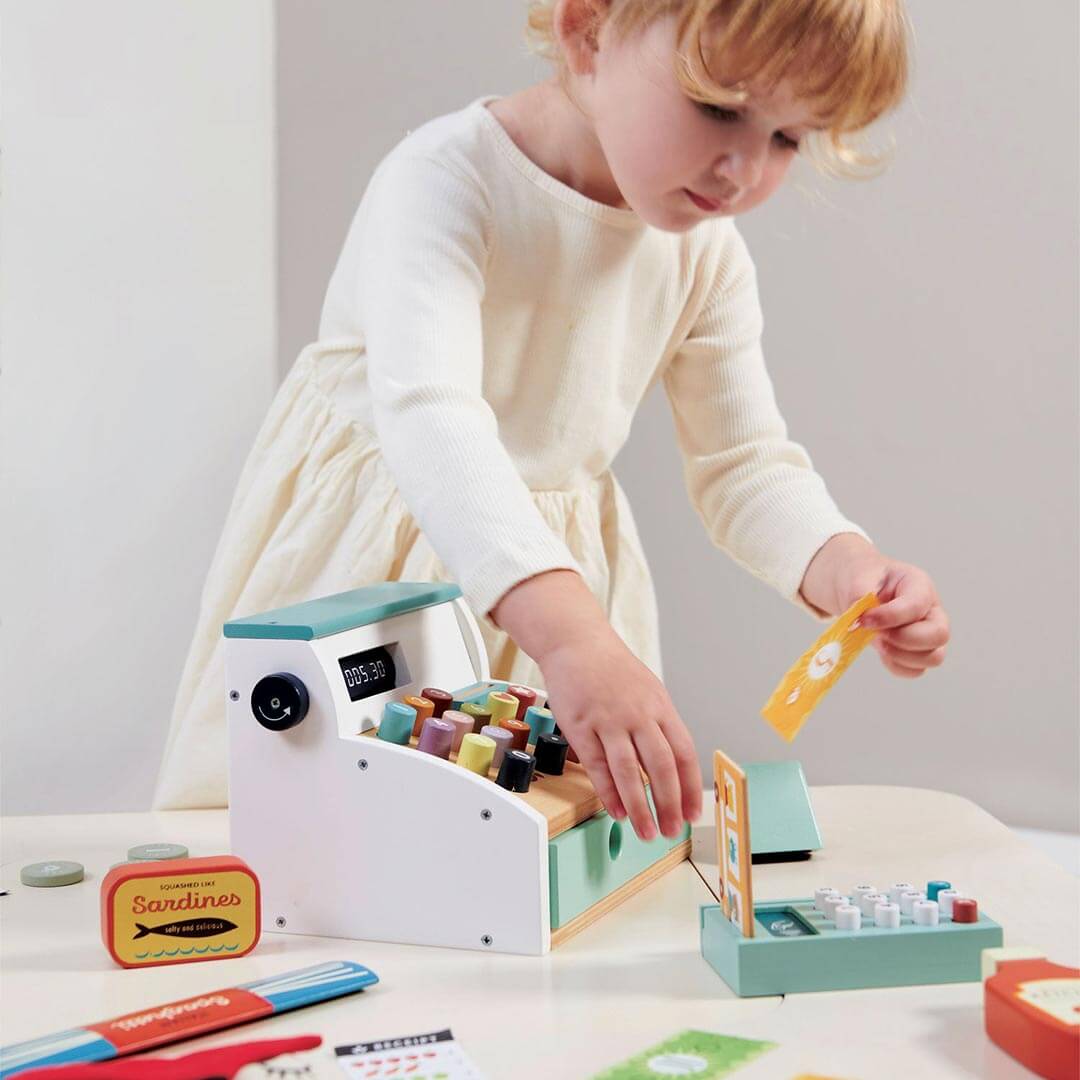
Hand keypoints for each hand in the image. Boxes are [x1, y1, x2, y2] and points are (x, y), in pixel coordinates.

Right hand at [537, 624, 702, 839]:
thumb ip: (660, 727)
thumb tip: (673, 769)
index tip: (692, 813)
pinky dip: (609, 792)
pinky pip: (597, 766)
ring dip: (639, 807)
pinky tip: (616, 810)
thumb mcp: (649, 692)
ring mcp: (609, 720)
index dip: (690, 788)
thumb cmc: (613, 671)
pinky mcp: (581, 725)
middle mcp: (638, 715)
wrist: (577, 644)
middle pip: (660, 767)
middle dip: (668, 804)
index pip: (684, 754)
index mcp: (660, 708)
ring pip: (629, 771)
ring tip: (645, 831)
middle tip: (670, 830)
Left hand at [800, 533, 949, 678]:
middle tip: (876, 632)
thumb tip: (861, 622)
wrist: (860, 587)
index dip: (890, 617)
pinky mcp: (918, 651)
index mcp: (919, 585)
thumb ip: (859, 596)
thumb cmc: (864, 579)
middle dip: (903, 639)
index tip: (864, 619)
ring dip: (900, 655)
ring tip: (877, 640)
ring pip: (933, 657)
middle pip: (939, 635)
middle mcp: (932, 610)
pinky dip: (896, 665)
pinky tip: (880, 649)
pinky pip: (915, 670)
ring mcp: (928, 633)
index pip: (917, 605)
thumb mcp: (858, 578)